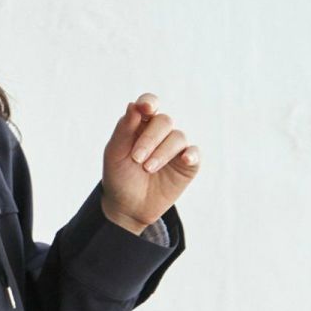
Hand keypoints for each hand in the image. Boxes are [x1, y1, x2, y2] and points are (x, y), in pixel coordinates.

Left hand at [101, 93, 200, 232]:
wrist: (128, 207)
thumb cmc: (119, 176)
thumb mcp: (115, 154)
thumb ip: (124, 130)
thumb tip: (133, 105)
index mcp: (140, 124)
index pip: (149, 104)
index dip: (149, 103)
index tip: (145, 109)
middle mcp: (160, 132)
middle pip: (164, 121)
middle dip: (150, 139)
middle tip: (136, 158)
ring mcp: (175, 147)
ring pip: (178, 137)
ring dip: (162, 152)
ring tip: (147, 169)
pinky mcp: (188, 164)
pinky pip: (195, 153)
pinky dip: (191, 154)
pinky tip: (184, 159)